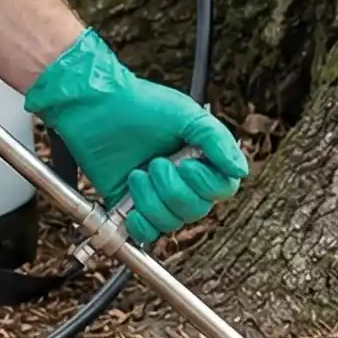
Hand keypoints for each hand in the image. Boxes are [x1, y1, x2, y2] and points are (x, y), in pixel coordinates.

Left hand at [26, 29, 249, 241]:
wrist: (96, 108)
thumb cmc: (140, 105)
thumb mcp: (187, 115)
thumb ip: (217, 141)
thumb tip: (240, 170)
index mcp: (201, 159)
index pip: (222, 189)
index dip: (206, 184)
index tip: (186, 164)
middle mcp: (183, 180)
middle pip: (196, 209)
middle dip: (172, 188)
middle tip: (155, 162)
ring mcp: (157, 194)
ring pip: (172, 221)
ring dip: (152, 199)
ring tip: (137, 174)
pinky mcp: (132, 206)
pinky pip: (148, 233)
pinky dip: (141, 223)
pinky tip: (132, 205)